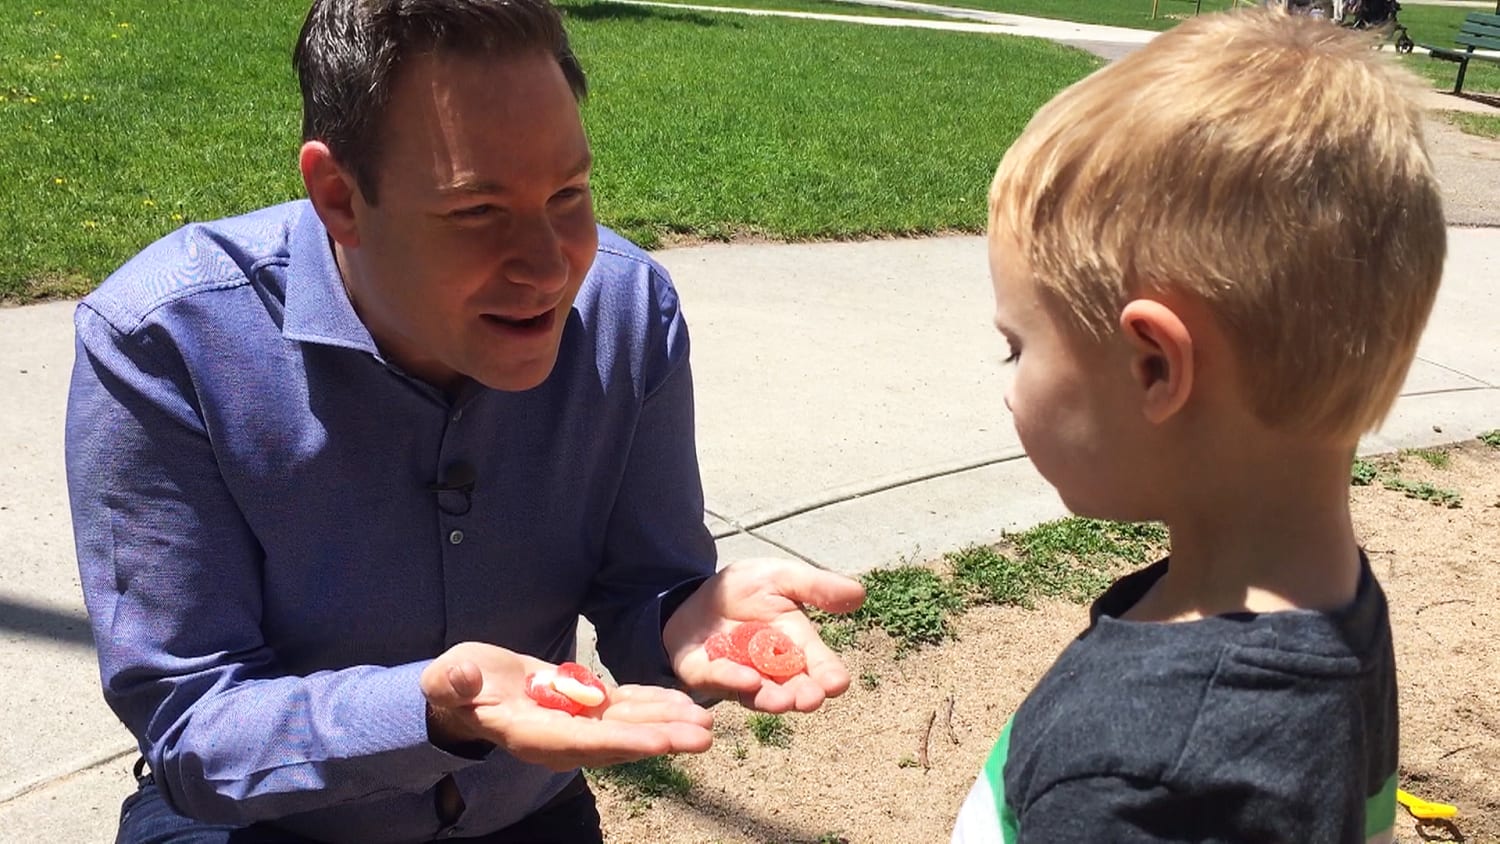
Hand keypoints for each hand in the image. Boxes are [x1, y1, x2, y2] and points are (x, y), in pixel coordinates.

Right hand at [421, 642, 713, 770]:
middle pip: (618, 742)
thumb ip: (454, 683)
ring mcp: (576, 726)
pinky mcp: (585, 710)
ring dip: (667, 724)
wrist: (466, 690)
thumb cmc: (456, 684)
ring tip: (706, 722)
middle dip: (661, 738)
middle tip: (704, 735)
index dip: (624, 742)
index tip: (662, 742)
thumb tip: (462, 678)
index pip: (583, 742)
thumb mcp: (449, 678)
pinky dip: (654, 706)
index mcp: (531, 734)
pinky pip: (625, 711)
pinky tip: (683, 703)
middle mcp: (560, 739)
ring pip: (628, 728)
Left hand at [663, 557, 865, 713]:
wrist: (694, 592)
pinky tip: (748, 680)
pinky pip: (718, 680)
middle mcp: (770, 669)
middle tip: (812, 699)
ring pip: (758, 694)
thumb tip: (860, 594)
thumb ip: (814, 586)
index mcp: (795, 645)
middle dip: (803, 694)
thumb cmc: (745, 588)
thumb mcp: (780, 577)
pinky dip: (733, 680)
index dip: (829, 674)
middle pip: (793, 687)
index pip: (818, 664)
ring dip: (772, 698)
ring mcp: (738, 676)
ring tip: (785, 701)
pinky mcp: (705, 674)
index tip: (837, 684)